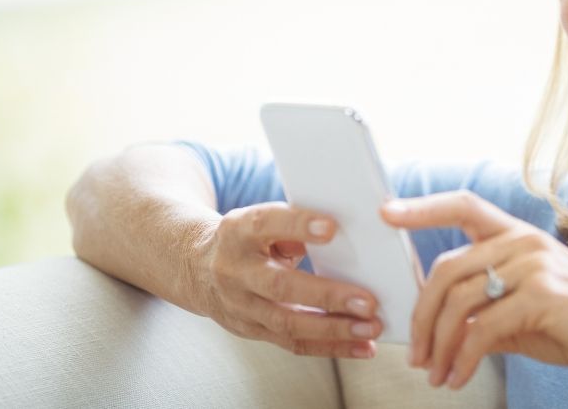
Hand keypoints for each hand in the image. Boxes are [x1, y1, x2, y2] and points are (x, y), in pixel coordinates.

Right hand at [192, 201, 383, 357]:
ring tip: (370, 329)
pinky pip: (293, 343)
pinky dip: (330, 347)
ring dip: (334, 329)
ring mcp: (241, 306)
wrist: (198, 269)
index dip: (298, 225)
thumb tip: (345, 236)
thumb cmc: (247, 239)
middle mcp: (235, 271)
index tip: (332, 227)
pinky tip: (361, 347)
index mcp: (238, 232)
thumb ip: (294, 226)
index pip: (266, 224)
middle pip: (280, 286)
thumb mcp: (261, 221)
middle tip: (367, 301)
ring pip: (288, 323)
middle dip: (327, 295)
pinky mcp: (252, 330)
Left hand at [379, 190, 567, 389]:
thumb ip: (483, 310)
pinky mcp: (541, 296)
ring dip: (438, 344)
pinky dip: (463, 358)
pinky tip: (459, 377)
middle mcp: (522, 242)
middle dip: (421, 316)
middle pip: (446, 270)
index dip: (422, 208)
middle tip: (414, 353)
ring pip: (459, 301)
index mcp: (517, 235)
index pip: (463, 206)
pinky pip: (483, 329)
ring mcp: (533, 265)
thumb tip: (439, 328)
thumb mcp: (524, 312)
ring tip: (435, 373)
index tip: (386, 212)